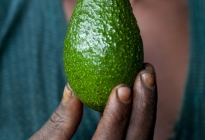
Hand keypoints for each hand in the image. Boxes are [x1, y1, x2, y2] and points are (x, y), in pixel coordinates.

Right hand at [29, 63, 156, 139]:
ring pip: (142, 138)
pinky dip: (140, 113)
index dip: (117, 117)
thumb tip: (73, 88)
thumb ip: (58, 125)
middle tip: (145, 72)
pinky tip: (138, 91)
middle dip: (144, 105)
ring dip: (147, 106)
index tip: (121, 87)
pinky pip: (137, 135)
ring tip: (145, 75)